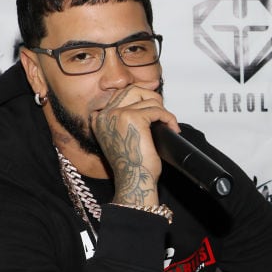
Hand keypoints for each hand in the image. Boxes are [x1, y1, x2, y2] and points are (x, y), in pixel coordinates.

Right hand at [91, 85, 179, 205]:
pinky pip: (158, 110)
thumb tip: (148, 103)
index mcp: (99, 119)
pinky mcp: (133, 117)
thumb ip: (125, 121)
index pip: (121, 95)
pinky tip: (173, 129)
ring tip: (168, 124)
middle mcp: (105, 114)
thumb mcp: (122, 139)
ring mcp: (117, 114)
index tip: (153, 113)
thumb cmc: (133, 166)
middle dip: (152, 98)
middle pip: (133, 89)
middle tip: (162, 115)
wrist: (134, 181)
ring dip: (163, 110)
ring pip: (148, 98)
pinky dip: (169, 118)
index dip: (140, 100)